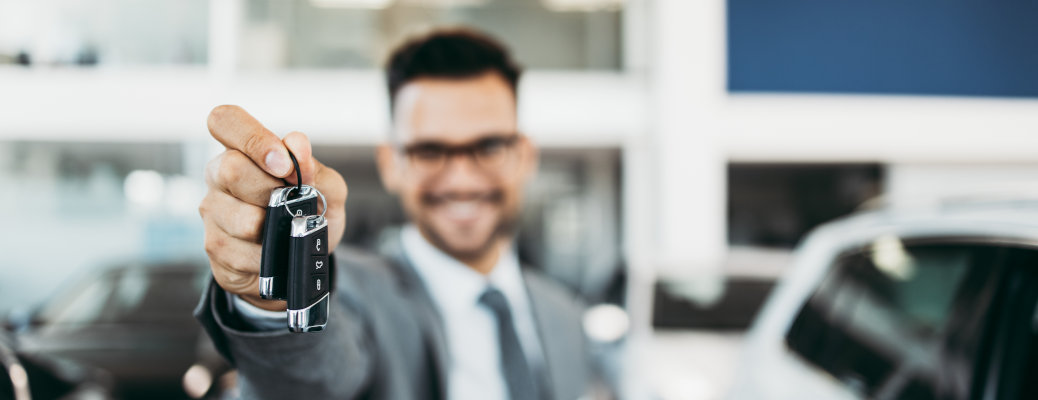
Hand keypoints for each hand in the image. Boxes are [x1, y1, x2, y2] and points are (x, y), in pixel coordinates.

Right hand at [199, 105, 346, 310]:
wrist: (299, 259)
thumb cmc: (307, 213)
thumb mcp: (327, 189)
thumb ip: (316, 167)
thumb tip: (297, 150)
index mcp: (243, 149)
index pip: (225, 121)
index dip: (253, 138)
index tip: (283, 164)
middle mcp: (219, 174)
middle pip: (231, 169)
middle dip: (273, 191)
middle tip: (291, 203)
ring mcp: (213, 211)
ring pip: (242, 219)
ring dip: (275, 228)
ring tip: (284, 228)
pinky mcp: (215, 246)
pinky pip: (245, 253)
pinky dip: (271, 255)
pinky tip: (274, 250)